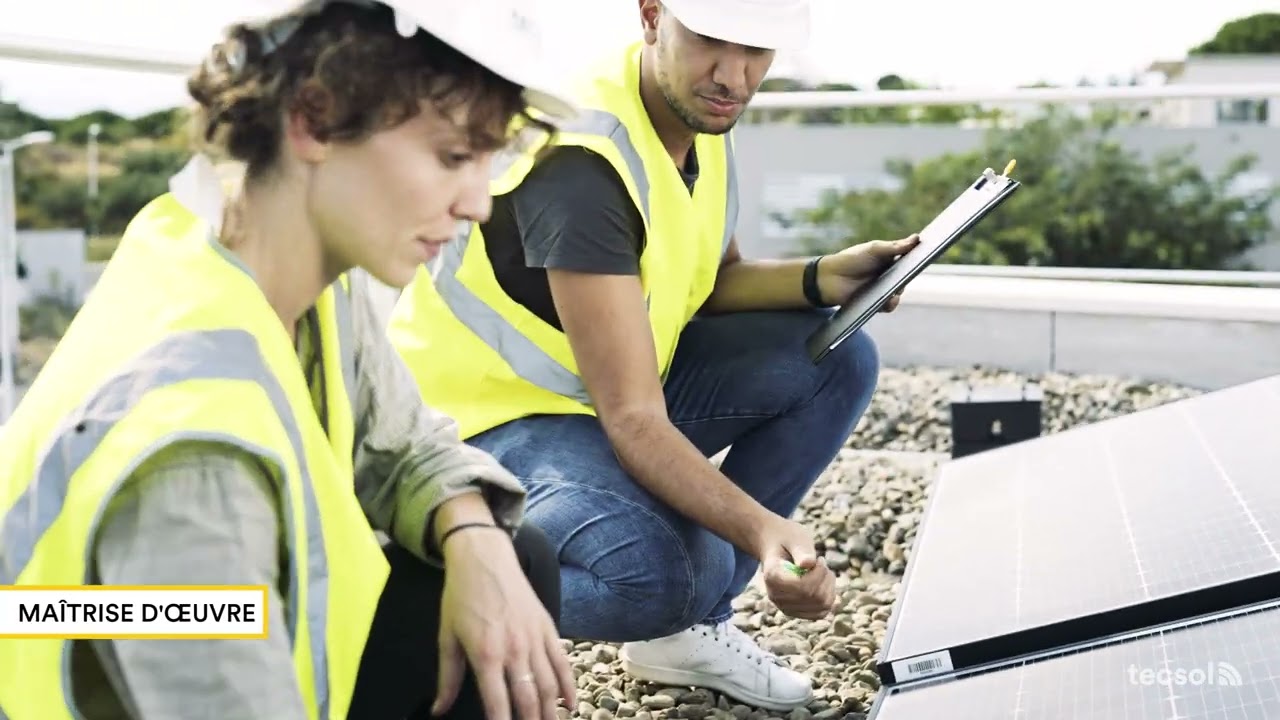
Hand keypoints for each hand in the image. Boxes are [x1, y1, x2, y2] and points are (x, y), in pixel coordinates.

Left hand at [433, 527, 575, 718]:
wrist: (484, 557)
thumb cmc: (461, 596)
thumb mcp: (446, 636)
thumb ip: (447, 678)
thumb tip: (439, 709)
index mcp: (485, 654)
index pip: (497, 703)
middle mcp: (514, 649)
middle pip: (528, 698)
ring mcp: (534, 638)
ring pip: (548, 684)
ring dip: (551, 711)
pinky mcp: (547, 627)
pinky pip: (562, 661)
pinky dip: (568, 684)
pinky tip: (570, 703)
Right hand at [752, 516, 835, 619]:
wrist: (777, 547)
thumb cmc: (787, 539)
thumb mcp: (795, 537)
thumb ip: (801, 550)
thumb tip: (808, 564)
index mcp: (772, 576)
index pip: (802, 586)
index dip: (818, 574)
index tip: (819, 559)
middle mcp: (775, 596)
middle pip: (814, 597)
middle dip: (825, 578)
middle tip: (822, 563)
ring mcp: (785, 607)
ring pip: (822, 606)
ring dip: (829, 587)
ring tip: (823, 572)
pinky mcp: (796, 612)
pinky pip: (821, 613)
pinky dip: (830, 598)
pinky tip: (824, 584)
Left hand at [815, 234, 920, 310]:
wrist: (829, 278)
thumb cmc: (851, 259)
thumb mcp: (874, 249)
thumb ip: (895, 247)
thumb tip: (917, 238)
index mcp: (891, 260)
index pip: (911, 259)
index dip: (920, 257)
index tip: (931, 252)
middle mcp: (890, 275)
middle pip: (908, 277)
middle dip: (911, 273)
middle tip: (913, 269)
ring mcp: (884, 289)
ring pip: (900, 292)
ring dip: (899, 290)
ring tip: (895, 286)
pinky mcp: (877, 303)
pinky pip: (890, 305)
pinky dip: (890, 302)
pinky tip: (887, 298)